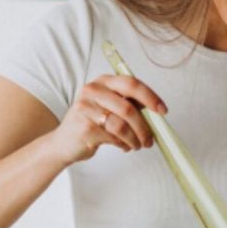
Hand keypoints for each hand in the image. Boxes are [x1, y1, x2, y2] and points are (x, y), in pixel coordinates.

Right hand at [48, 74, 165, 164]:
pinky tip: (124, 146)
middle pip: (128, 108)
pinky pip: (114, 138)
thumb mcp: (108, 106)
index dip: (150, 97)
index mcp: (103, 81)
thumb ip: (128, 104)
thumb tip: (156, 113)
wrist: (63, 143)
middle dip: (144, 127)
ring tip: (137, 145)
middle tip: (150, 139)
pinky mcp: (85, 128)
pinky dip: (124, 144)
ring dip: (135, 139)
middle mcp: (92, 91)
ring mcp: (86, 109)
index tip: (163, 111)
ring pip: (122, 126)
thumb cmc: (91, 123)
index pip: (131, 84)